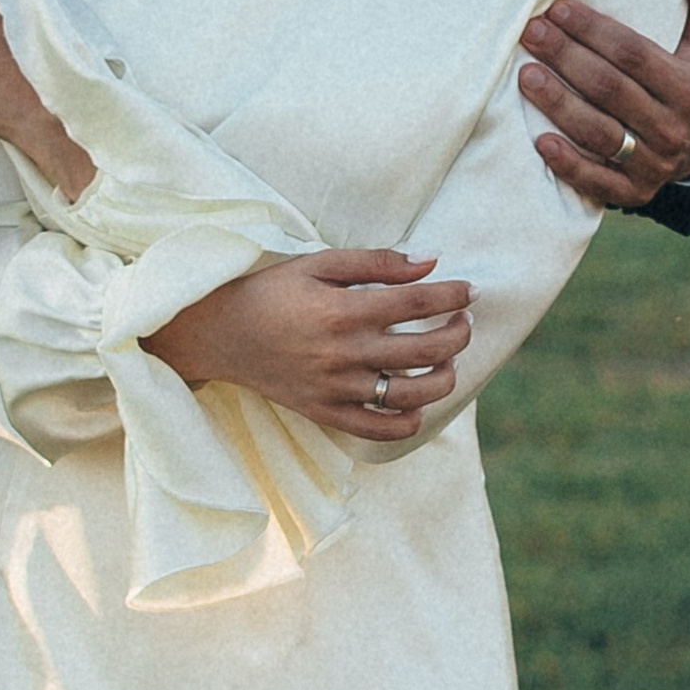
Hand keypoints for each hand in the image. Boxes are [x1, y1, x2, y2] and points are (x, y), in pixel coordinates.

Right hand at [142, 249, 473, 440]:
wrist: (219, 333)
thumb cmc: (272, 291)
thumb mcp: (318, 263)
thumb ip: (377, 262)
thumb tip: (432, 261)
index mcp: (343, 310)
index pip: (418, 304)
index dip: (453, 295)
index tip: (470, 290)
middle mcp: (344, 353)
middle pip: (426, 351)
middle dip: (458, 334)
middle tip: (463, 320)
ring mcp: (336, 389)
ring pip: (412, 395)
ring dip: (444, 377)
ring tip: (447, 360)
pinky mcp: (325, 413)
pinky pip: (379, 429)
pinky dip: (409, 421)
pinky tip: (418, 402)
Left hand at [518, 0, 689, 211]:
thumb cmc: (689, 76)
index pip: (634, 55)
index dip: (594, 30)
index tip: (558, 8)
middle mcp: (675, 130)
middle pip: (610, 90)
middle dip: (566, 57)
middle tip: (530, 32)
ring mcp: (654, 165)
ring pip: (599, 133)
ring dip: (558, 104)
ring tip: (525, 75)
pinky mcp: (633, 193)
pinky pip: (597, 181)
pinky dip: (568, 163)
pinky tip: (539, 141)